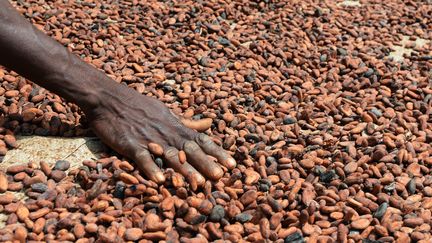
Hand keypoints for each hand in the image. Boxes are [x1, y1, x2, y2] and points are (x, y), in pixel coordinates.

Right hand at [87, 85, 235, 184]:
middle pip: (190, 149)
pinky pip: (142, 157)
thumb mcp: (166, 111)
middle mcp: (166, 132)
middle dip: (206, 163)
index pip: (201, 139)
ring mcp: (148, 138)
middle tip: (221, 177)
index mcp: (175, 125)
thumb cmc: (138, 105)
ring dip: (184, 169)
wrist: (108, 97)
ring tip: (197, 183)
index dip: (217, 152)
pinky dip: (150, 167)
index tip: (232, 164)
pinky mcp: (130, 143)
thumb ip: (187, 122)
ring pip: (170, 154)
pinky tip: (159, 180)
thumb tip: (209, 124)